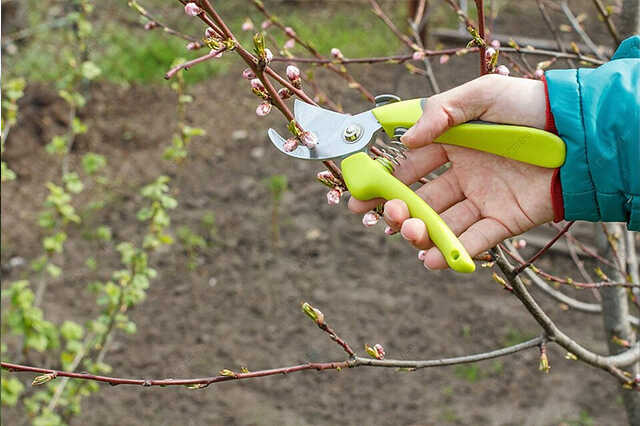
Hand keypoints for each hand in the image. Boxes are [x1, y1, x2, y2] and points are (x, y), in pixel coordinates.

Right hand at [349, 74, 555, 269]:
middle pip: (423, 199)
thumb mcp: (482, 94)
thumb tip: (406, 140)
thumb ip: (441, 111)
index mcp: (454, 145)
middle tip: (387, 217)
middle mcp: (464, 175)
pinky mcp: (504, 221)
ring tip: (410, 235)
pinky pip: (475, 240)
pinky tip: (433, 259)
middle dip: (399, 211)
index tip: (361, 192)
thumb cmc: (530, 106)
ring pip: (444, 223)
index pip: (411, 166)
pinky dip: (454, 251)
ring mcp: (483, 199)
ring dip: (422, 233)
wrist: (580, 133)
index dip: (385, 179)